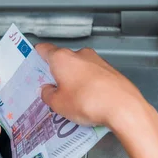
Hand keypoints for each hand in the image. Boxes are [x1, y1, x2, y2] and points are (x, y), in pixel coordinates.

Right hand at [36, 43, 155, 135]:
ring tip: (71, 101)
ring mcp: (98, 62)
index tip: (33, 63)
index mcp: (62, 58)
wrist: (123, 108)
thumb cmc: (90, 102)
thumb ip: (48, 95)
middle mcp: (80, 55)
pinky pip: (94, 77)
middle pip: (62, 60)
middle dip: (56, 74)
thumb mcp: (58, 104)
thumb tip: (47, 90)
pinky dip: (89, 86)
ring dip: (74, 80)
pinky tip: (88, 102)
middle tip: (51, 90)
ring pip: (79, 68)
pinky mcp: (111, 72)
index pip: (44, 49)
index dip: (36, 56)